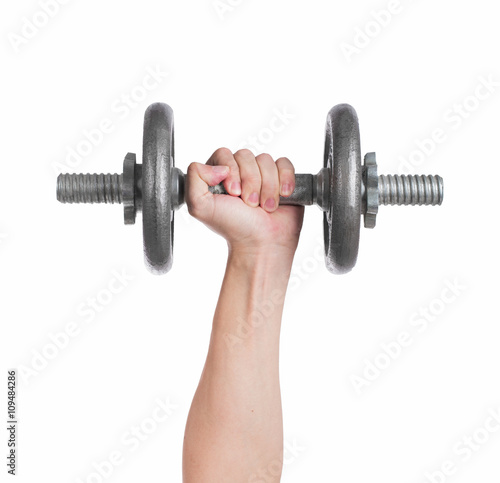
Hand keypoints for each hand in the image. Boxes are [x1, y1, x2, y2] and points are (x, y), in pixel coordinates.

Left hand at [186, 148, 303, 255]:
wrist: (262, 244)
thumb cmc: (234, 228)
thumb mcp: (199, 206)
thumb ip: (193, 177)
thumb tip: (218, 165)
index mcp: (218, 175)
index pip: (224, 154)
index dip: (231, 171)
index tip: (234, 193)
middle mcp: (239, 172)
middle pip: (246, 155)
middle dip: (250, 181)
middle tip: (250, 204)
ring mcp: (261, 175)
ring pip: (266, 161)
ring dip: (267, 186)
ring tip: (266, 207)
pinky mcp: (282, 178)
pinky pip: (285, 164)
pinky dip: (286, 179)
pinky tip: (283, 196)